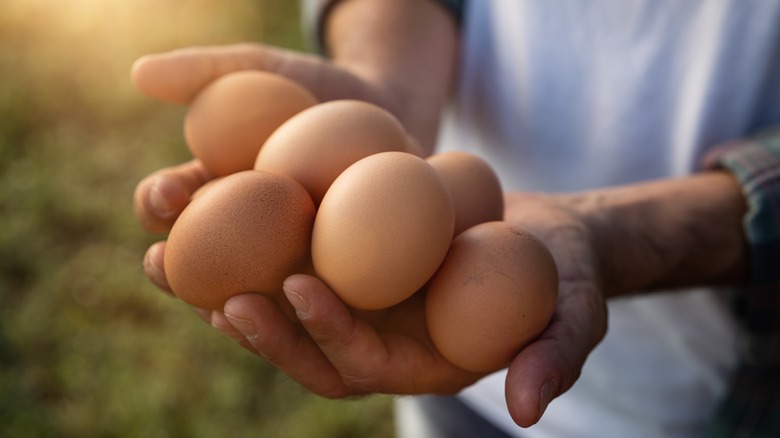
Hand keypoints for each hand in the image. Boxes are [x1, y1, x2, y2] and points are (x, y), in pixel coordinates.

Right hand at [134, 42, 433, 285]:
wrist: (392, 111)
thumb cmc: (320, 88)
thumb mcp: (267, 70)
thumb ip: (205, 71)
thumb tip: (139, 73)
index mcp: (212, 194)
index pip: (168, 206)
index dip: (155, 203)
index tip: (166, 195)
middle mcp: (241, 241)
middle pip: (196, 269)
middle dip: (174, 274)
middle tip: (166, 267)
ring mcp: (287, 268)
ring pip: (253, 304)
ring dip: (232, 313)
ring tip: (229, 306)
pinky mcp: (336, 287)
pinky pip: (318, 309)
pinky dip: (305, 312)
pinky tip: (301, 299)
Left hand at [204, 191, 606, 427]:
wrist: (546, 236)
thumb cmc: (564, 273)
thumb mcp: (576, 310)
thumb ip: (557, 357)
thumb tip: (529, 412)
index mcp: (421, 364)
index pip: (364, 364)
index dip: (328, 333)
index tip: (297, 286)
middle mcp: (381, 344)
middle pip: (308, 351)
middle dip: (264, 331)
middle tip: (220, 295)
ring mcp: (364, 308)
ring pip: (289, 312)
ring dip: (237, 293)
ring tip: (184, 264)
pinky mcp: (353, 268)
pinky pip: (298, 260)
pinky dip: (256, 247)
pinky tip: (219, 214)